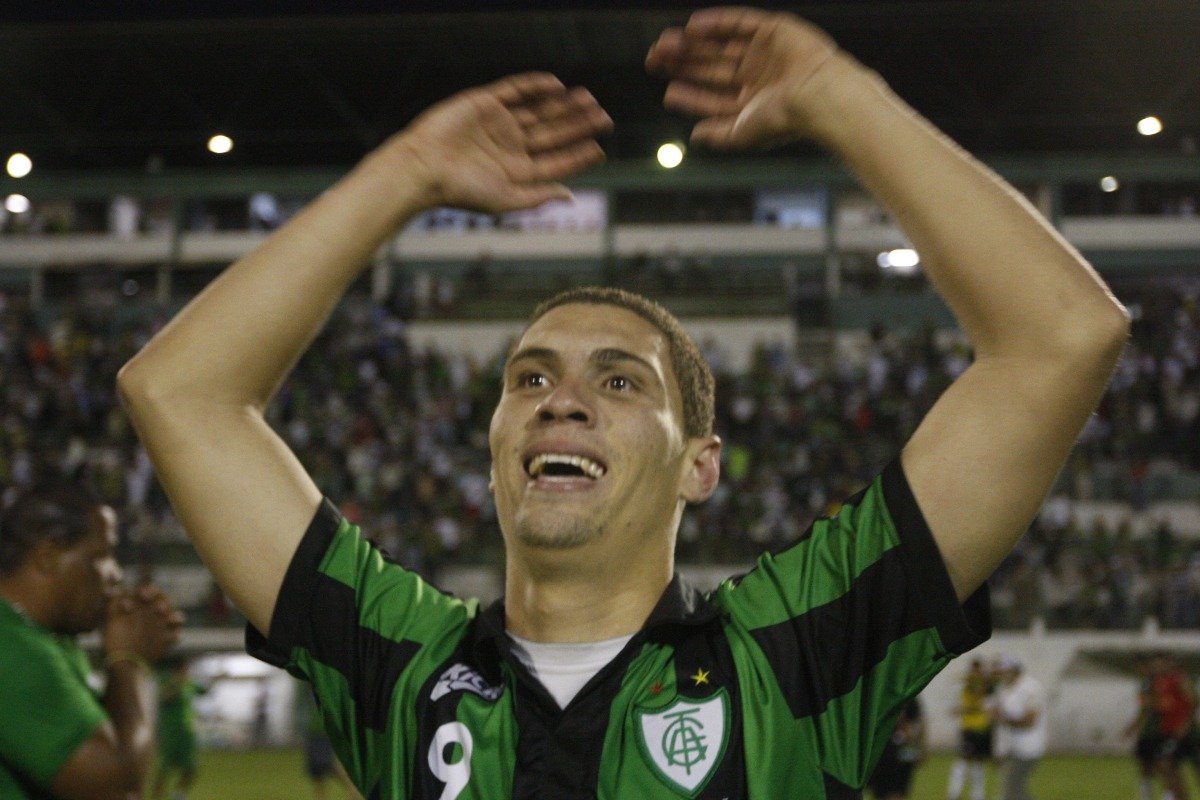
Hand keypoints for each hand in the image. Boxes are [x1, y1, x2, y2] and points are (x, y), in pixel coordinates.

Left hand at [102, 585, 183, 664]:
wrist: (122, 663)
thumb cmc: (114, 640)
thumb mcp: (111, 622)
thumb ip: (113, 605)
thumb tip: (115, 590)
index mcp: (143, 607)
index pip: (150, 592)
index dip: (149, 591)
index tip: (143, 596)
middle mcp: (155, 615)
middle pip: (166, 601)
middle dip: (164, 602)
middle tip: (159, 608)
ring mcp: (164, 627)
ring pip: (176, 617)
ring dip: (174, 617)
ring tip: (168, 620)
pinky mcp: (168, 640)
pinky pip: (177, 635)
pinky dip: (175, 635)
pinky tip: (170, 637)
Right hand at [390, 73, 611, 212]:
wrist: (424, 168)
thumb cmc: (461, 191)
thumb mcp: (505, 199)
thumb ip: (538, 197)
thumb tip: (571, 196)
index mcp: (518, 171)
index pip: (556, 162)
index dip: (578, 155)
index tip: (599, 149)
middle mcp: (512, 146)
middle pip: (553, 133)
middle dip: (578, 125)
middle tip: (604, 117)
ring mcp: (499, 123)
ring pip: (540, 110)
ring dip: (563, 105)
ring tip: (587, 99)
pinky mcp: (484, 102)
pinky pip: (515, 90)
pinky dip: (535, 86)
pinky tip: (556, 85)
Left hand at [646, 7, 840, 148]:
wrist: (817, 95)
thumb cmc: (783, 120)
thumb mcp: (743, 133)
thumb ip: (718, 135)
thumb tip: (694, 137)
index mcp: (753, 102)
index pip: (713, 98)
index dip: (689, 95)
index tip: (668, 92)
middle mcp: (757, 76)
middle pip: (711, 67)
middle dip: (683, 64)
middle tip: (654, 60)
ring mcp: (764, 52)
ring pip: (719, 45)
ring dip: (692, 44)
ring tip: (665, 44)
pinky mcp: (774, 29)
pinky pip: (738, 22)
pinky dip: (715, 23)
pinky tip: (692, 28)